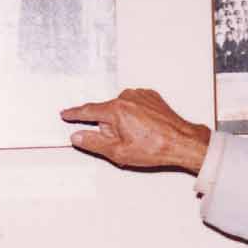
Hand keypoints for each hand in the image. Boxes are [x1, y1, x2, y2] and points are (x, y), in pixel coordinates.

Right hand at [60, 88, 210, 173]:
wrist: (182, 141)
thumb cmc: (155, 148)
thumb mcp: (118, 152)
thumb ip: (93, 143)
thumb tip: (77, 137)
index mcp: (116, 110)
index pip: (88, 111)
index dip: (75, 114)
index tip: (65, 113)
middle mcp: (127, 98)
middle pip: (107, 113)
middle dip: (110, 127)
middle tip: (124, 142)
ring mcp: (141, 95)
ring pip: (121, 109)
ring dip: (123, 121)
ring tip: (139, 137)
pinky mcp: (151, 97)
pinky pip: (135, 105)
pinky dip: (136, 116)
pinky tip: (146, 129)